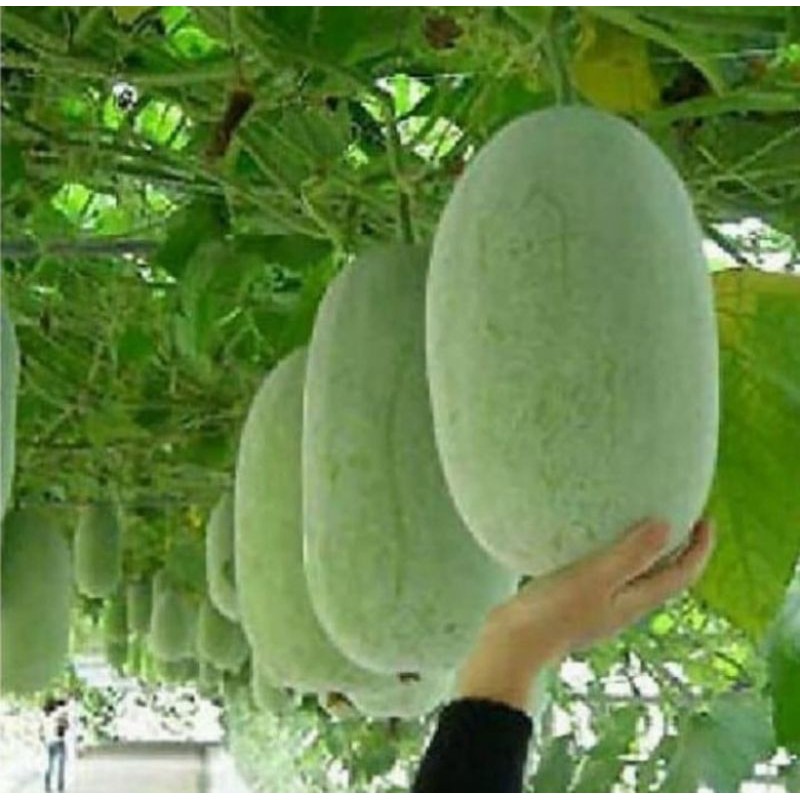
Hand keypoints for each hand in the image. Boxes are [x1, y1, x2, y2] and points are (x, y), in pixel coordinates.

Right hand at [457, 518, 714, 710]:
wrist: (513, 643)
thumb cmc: (555, 612)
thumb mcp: (595, 578)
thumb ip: (630, 554)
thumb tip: (667, 526)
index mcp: (635, 602)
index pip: (682, 574)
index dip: (699, 548)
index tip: (705, 518)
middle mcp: (623, 605)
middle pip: (663, 576)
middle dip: (677, 548)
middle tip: (677, 514)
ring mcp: (599, 605)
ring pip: (634, 575)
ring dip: (645, 550)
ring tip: (636, 520)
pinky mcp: (576, 601)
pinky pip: (605, 573)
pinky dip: (612, 553)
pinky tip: (589, 538)